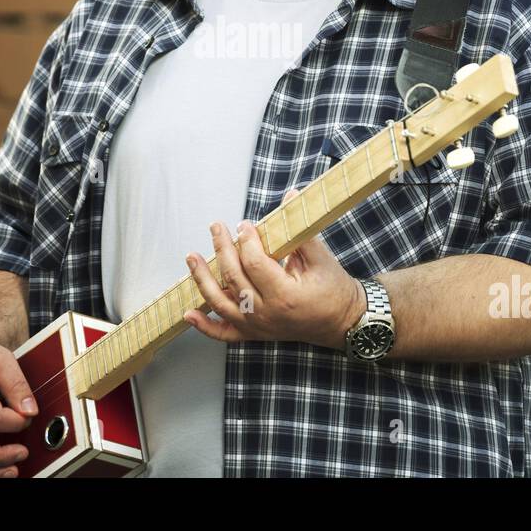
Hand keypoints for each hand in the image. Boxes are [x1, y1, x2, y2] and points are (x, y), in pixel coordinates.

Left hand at [183, 188, 366, 349]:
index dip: (246, 241)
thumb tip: (291, 196)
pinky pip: (224, 334)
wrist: (341, 323)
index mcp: (285, 295)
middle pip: (234, 278)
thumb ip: (301, 231)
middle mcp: (267, 314)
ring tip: (192, 257)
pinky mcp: (254, 334)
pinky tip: (188, 312)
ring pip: (221, 303)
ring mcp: (258, 327)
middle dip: (223, 249)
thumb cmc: (334, 290)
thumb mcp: (321, 259)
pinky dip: (204, 326)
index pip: (255, 263)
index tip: (244, 224)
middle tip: (217, 227)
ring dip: (202, 279)